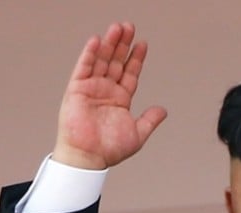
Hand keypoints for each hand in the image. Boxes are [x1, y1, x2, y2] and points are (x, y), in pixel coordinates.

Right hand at [52, 22, 167, 169]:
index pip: (130, 73)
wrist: (89, 158)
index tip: (143, 44)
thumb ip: (150, 120)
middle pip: (116, 62)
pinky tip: (96, 41)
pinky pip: (83, 68)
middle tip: (129, 27)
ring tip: (117, 28)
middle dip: (123, 45)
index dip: (136, 59)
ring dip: (109, 44)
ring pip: (101, 61)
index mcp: (120, 100)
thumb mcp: (138, 134)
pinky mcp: (77, 90)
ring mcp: (91, 89)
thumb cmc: (110, 150)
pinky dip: (89, 54)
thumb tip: (163, 110)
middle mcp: (106, 91)